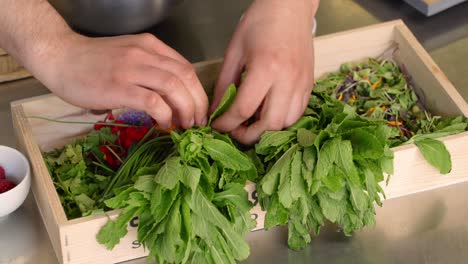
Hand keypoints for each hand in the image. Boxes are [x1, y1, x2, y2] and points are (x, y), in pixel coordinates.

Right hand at [39, 33, 207, 128]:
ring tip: (185, 125)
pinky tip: (163, 124)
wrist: (59, 57)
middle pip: (186, 76)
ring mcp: (132, 69)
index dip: (198, 92)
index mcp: (150, 46)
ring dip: (185, 109)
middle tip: (198, 122)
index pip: (186, 68)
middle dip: (198, 103)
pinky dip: (164, 115)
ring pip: (174, 87)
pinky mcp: (119, 87)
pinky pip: (153, 101)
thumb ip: (151, 71)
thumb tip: (171, 101)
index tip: (199, 111)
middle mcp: (145, 54)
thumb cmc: (92, 62)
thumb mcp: (129, 57)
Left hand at [211, 0, 318, 143]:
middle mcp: (288, 80)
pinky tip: (268, 113)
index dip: (227, 124)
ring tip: (252, 122)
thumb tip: (216, 111)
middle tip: (235, 131)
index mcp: (265, 68)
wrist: (290, 7)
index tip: (218, 126)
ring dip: (267, 130)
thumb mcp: (234, 51)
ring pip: (287, 123)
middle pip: (270, 124)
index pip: (243, 110)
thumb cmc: (259, 23)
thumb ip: (224, 84)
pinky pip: (298, 113)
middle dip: (249, 136)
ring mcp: (302, 83)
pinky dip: (282, 120)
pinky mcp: (309, 84)